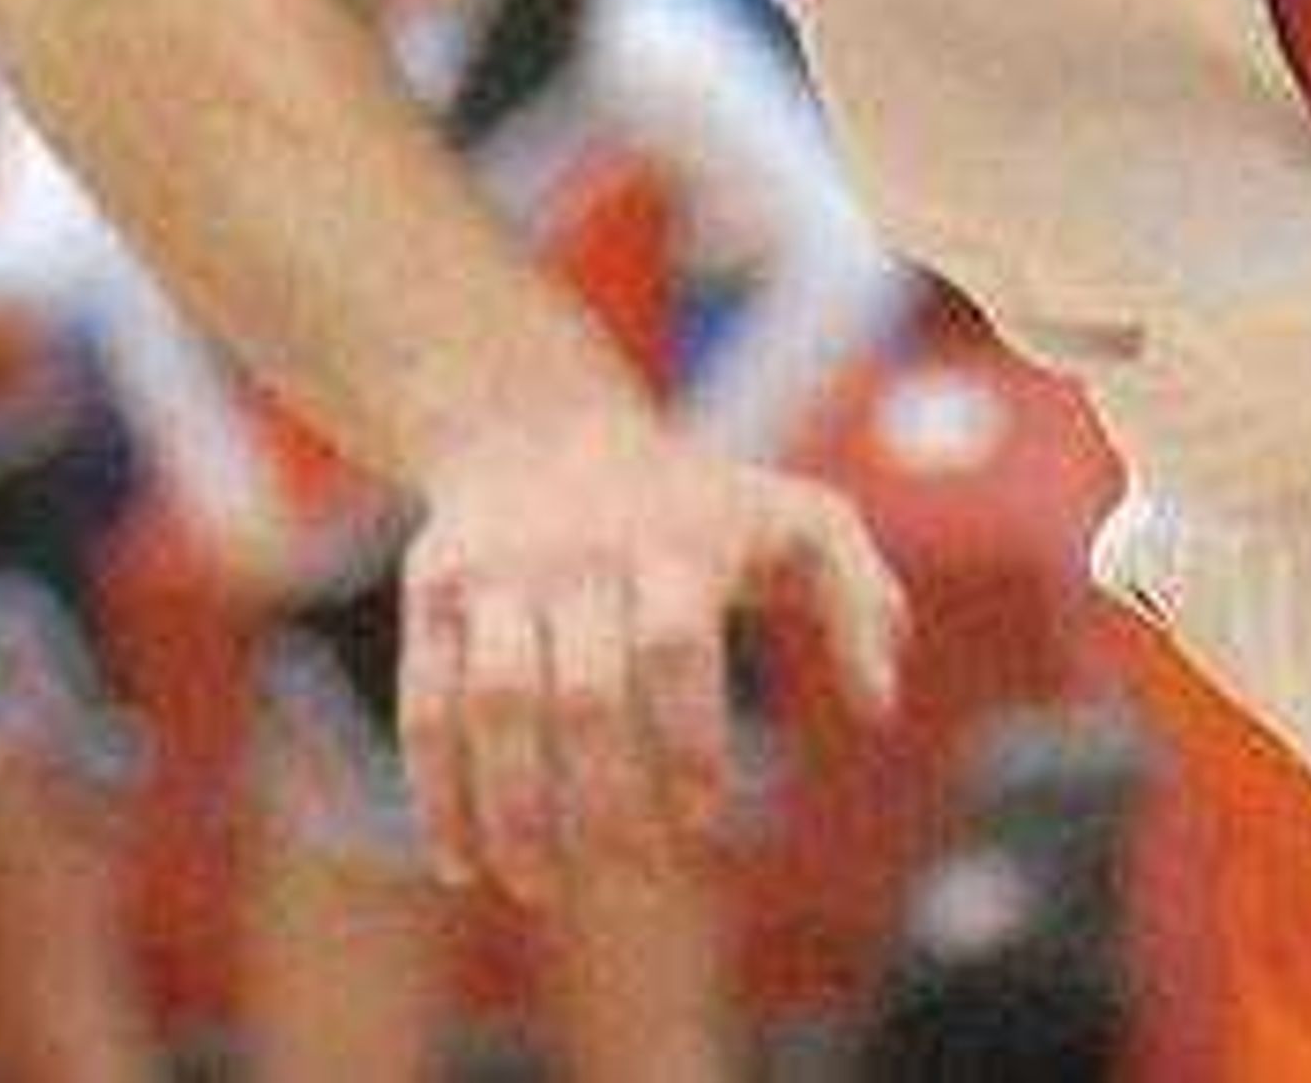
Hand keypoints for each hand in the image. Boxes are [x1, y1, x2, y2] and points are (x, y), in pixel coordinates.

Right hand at [400, 404, 904, 900]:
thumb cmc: (700, 500)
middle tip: (626, 879)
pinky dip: (440, 792)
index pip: (675, 651)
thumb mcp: (798, 517)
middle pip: (586, 695)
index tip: (697, 821)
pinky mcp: (437, 593)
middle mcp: (583, 554)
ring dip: (513, 812)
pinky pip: (430, 703)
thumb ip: (857, 597)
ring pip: (498, 706)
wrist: (540, 423)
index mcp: (677, 541)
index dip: (683, 743)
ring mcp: (503, 574)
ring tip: (540, 887)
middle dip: (603, 801)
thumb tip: (880, 704)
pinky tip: (461, 864)